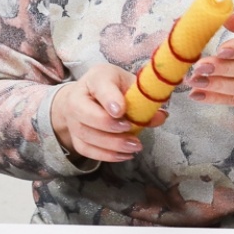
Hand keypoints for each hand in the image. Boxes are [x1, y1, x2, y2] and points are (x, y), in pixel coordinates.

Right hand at [49, 64, 165, 162]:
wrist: (89, 96)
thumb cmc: (115, 88)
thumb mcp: (131, 85)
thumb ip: (145, 99)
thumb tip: (160, 117)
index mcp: (96, 78)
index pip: (99, 86)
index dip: (109, 99)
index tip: (120, 111)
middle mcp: (77, 97)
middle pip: (84, 113)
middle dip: (107, 124)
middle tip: (129, 129)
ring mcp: (72, 118)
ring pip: (85, 134)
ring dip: (111, 144)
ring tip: (134, 146)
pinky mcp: (75, 136)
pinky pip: (86, 149)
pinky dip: (105, 155)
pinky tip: (124, 155)